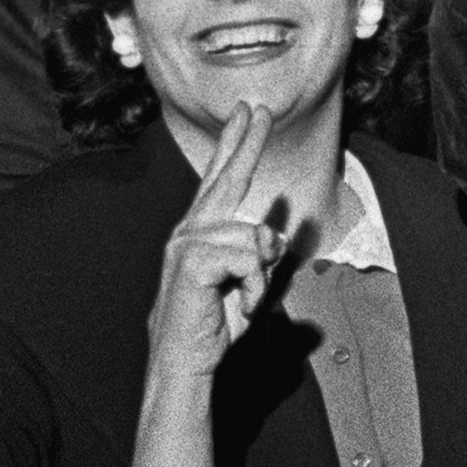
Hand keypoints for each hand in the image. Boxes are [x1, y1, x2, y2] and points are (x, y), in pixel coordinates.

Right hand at [149, 101, 288, 382]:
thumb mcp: (248, 281)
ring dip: (262, 274)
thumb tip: (281, 228)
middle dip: (245, 141)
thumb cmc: (214, 322)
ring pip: (257, 235)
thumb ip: (261, 253)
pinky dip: (254, 285)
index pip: (221, 179)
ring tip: (244, 296)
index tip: (246, 112)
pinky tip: (238, 302)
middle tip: (258, 107)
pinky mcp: (192, 261)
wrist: (185, 360)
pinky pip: (250, 258)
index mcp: (203, 232)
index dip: (235, 143)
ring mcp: (187, 244)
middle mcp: (190, 230)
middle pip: (227, 177)